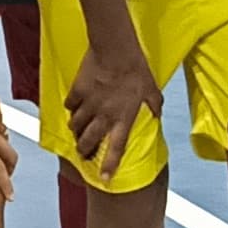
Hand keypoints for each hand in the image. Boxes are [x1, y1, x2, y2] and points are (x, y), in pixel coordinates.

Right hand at [66, 32, 163, 191]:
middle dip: (84, 150)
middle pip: (89, 140)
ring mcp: (89, 104)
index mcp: (124, 117)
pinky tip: (74, 105)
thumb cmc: (137, 69)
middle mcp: (104, 115)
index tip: (104, 178)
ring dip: (76, 130)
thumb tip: (157, 114)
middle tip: (83, 152)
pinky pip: (70, 105)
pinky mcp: (77, 91)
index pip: (116, 148)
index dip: (109, 165)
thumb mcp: (152, 90)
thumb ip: (154, 105)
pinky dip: (71, 107)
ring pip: (76, 125)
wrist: (116, 49)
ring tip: (77, 130)